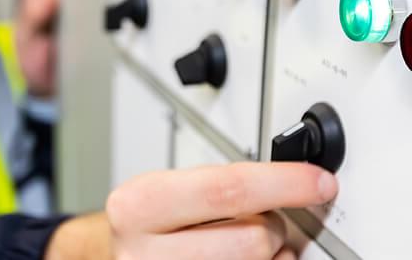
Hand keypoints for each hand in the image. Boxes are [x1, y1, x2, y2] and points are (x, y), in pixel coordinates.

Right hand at [45, 162, 338, 259]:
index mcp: (137, 206)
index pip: (226, 189)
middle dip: (272, 225)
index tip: (317, 182)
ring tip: (245, 241)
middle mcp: (145, 254)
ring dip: (272, 254)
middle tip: (263, 217)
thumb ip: (219, 185)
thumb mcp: (167, 188)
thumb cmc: (148, 222)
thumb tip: (290, 183)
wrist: (115, 257)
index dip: (282, 184)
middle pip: (252, 239)